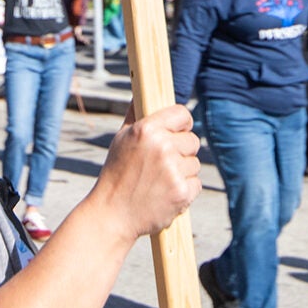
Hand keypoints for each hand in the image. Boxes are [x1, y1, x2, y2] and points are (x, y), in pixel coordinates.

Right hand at [93, 104, 200, 239]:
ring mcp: (173, 170)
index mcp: (146, 129)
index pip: (182, 114)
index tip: (178, 131)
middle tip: (163, 164)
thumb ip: (136, 116)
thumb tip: (143, 92)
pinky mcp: (182, 192)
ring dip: (182, 172)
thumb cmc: (116, 175)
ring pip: (195, 163)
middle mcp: (162, 146)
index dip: (182, 124)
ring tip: (159, 181)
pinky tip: (165, 194)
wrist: (112, 215)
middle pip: (193, 140)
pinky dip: (185, 190)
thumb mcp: (121, 140)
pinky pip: (196, 183)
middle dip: (182, 151)